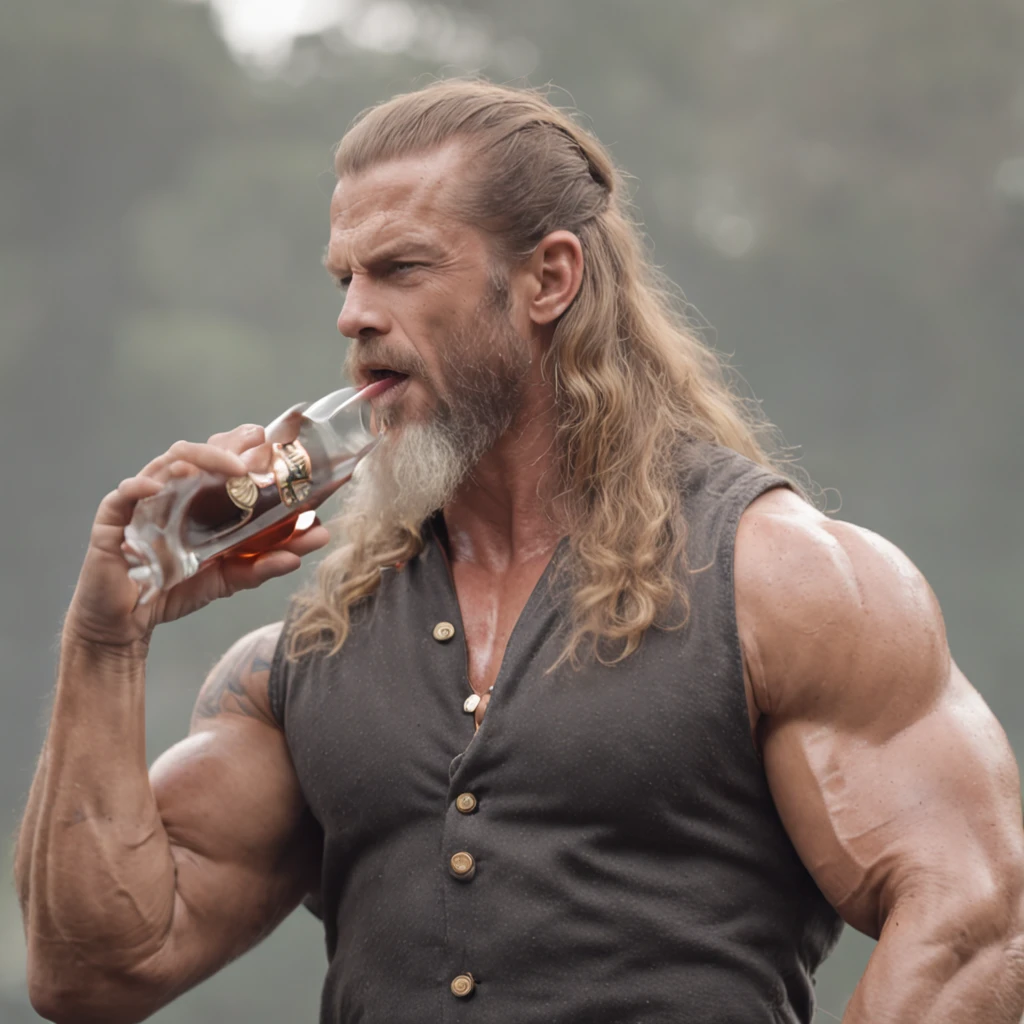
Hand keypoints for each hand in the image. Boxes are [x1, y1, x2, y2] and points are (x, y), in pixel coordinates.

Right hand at [65, 422, 330, 650]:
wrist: (126, 625)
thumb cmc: (172, 590)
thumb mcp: (229, 577)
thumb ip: (267, 561)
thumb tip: (316, 539)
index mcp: (196, 500)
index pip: (218, 460)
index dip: (240, 445)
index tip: (269, 440)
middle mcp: (171, 493)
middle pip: (196, 453)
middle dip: (226, 447)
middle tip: (256, 449)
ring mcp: (141, 502)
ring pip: (167, 464)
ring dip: (199, 460)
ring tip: (230, 468)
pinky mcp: (112, 520)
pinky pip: (123, 494)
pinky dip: (141, 486)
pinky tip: (159, 488)